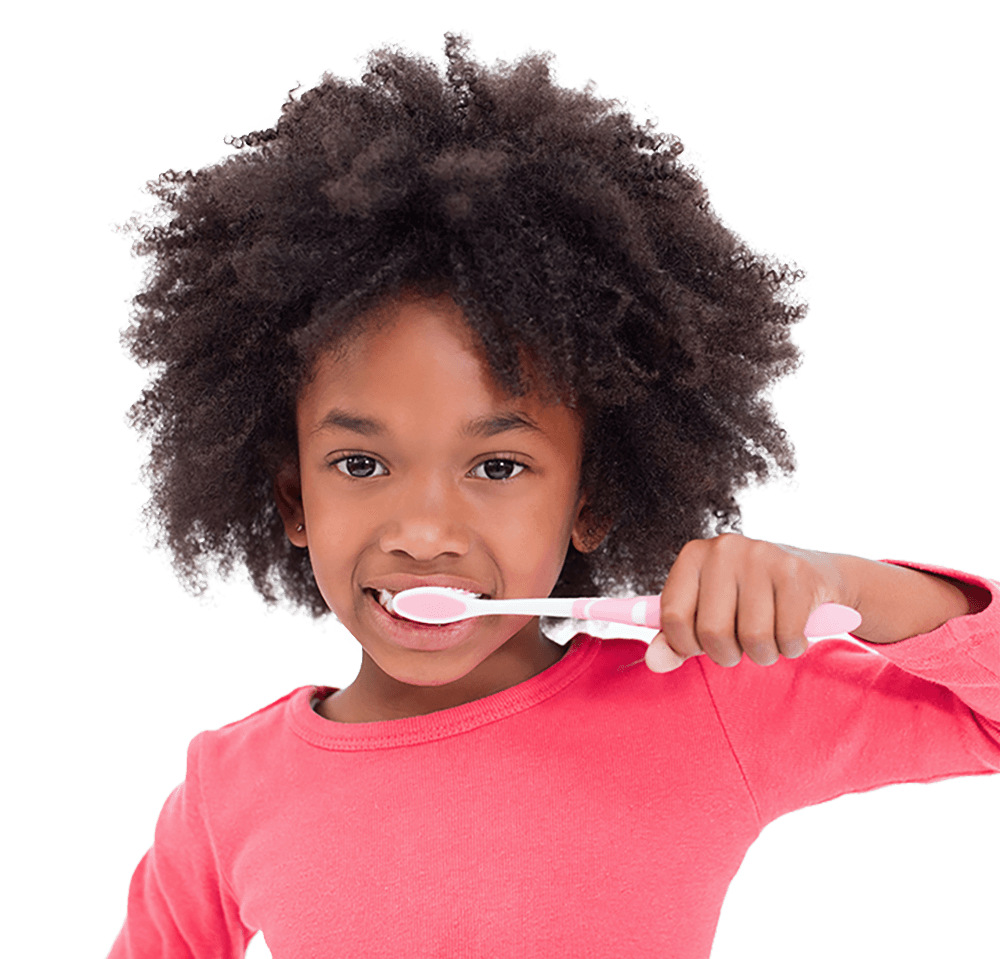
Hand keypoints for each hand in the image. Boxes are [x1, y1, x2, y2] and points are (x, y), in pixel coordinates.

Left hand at [646, 533, 853, 672]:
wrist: (812, 573)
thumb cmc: (745, 598)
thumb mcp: (703, 613)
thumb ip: (674, 640)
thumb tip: (653, 662)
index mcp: (692, 556)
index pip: (673, 618)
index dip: (687, 645)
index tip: (702, 644)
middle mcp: (723, 549)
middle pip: (713, 632)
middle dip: (727, 654)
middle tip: (739, 645)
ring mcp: (761, 557)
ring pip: (753, 638)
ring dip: (762, 654)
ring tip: (767, 638)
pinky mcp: (796, 573)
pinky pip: (788, 636)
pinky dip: (791, 647)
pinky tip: (791, 631)